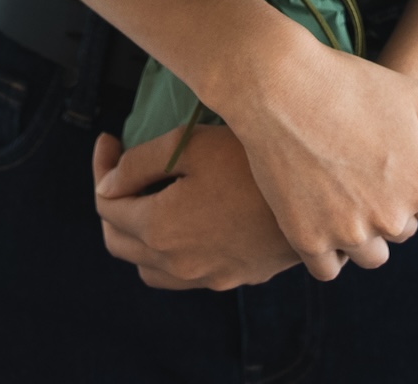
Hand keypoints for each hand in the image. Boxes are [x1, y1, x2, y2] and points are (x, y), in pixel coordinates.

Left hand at [92, 128, 299, 290]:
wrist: (315, 197)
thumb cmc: (251, 161)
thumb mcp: (191, 145)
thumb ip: (138, 164)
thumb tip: (106, 186)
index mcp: (158, 228)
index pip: (105, 204)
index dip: (101, 168)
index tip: (110, 139)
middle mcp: (175, 263)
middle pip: (117, 241)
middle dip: (111, 203)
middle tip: (121, 170)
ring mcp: (204, 276)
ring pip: (146, 266)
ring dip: (135, 235)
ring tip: (148, 200)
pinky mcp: (231, 278)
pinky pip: (179, 276)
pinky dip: (166, 254)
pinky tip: (184, 224)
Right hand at [210, 34, 417, 281]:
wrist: (280, 85)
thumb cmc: (354, 85)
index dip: (410, 176)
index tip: (383, 151)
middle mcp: (391, 218)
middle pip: (402, 230)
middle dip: (388, 204)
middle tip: (357, 164)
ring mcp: (348, 233)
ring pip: (370, 254)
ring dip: (361, 232)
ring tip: (338, 189)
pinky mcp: (307, 240)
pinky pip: (328, 269)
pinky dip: (328, 250)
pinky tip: (318, 215)